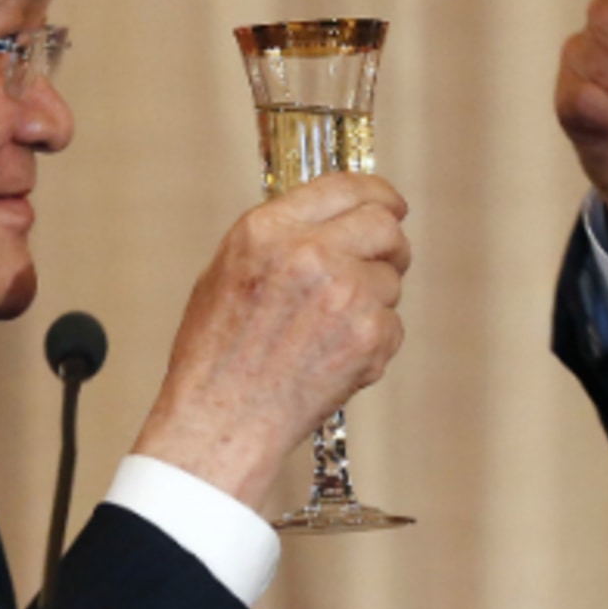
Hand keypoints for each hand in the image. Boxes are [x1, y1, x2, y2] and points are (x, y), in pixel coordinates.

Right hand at [132, 173, 410, 507]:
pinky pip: (392, 326)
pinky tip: (334, 360)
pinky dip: (373, 343)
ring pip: (390, 279)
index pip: (344, 186)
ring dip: (373, 301)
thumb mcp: (225, 272)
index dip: (375, 193)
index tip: (390, 203)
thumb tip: (330, 218)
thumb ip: (278, 237)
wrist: (220, 422)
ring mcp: (344, 293)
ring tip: (330, 332)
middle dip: (391, 242)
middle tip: (386, 260)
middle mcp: (309, 253)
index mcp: (268, 230)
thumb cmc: (215, 357)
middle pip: (384, 224)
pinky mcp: (367, 335)